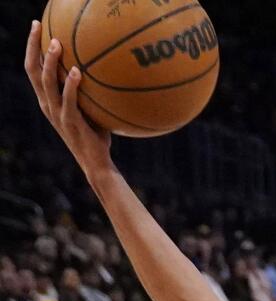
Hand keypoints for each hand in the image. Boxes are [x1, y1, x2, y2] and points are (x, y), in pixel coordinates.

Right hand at [24, 22, 113, 177]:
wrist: (96, 163)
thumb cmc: (96, 134)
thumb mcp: (90, 108)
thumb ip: (90, 90)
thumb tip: (107, 68)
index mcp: (47, 99)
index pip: (33, 68)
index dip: (31, 47)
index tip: (37, 26)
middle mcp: (47, 104)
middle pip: (32, 70)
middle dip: (33, 46)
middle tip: (39, 26)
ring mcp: (56, 114)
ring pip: (47, 82)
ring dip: (50, 62)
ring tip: (56, 44)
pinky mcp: (70, 123)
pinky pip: (68, 100)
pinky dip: (71, 85)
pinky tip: (78, 71)